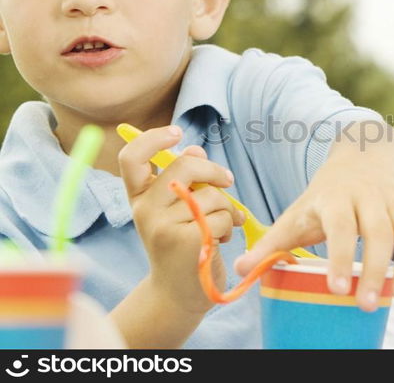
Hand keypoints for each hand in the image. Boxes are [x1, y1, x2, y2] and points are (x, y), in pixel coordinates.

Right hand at [118, 125, 244, 313]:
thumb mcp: (176, 210)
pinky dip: (230, 225)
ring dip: (226, 207)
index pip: (131, 158)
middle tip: (227, 181)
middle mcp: (144, 210)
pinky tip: (222, 239)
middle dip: (213, 170)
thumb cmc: (181, 247)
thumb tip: (196, 148)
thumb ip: (184, 180)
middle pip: (184, 165)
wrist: (178, 294)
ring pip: (211, 195)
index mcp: (138, 198)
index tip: (177, 133)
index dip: (153, 138)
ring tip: (222, 225)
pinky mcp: (186, 241)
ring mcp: (163, 226)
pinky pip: (221, 216)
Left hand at [234, 159, 393, 311]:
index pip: (340, 225)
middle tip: (369, 304)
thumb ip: (273, 243)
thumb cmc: (322, 199)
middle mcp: (368, 195)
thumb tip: (240, 269)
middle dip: (375, 268)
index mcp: (334, 197)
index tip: (337, 288)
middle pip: (378, 230)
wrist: (358, 161)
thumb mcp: (296, 214)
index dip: (339, 255)